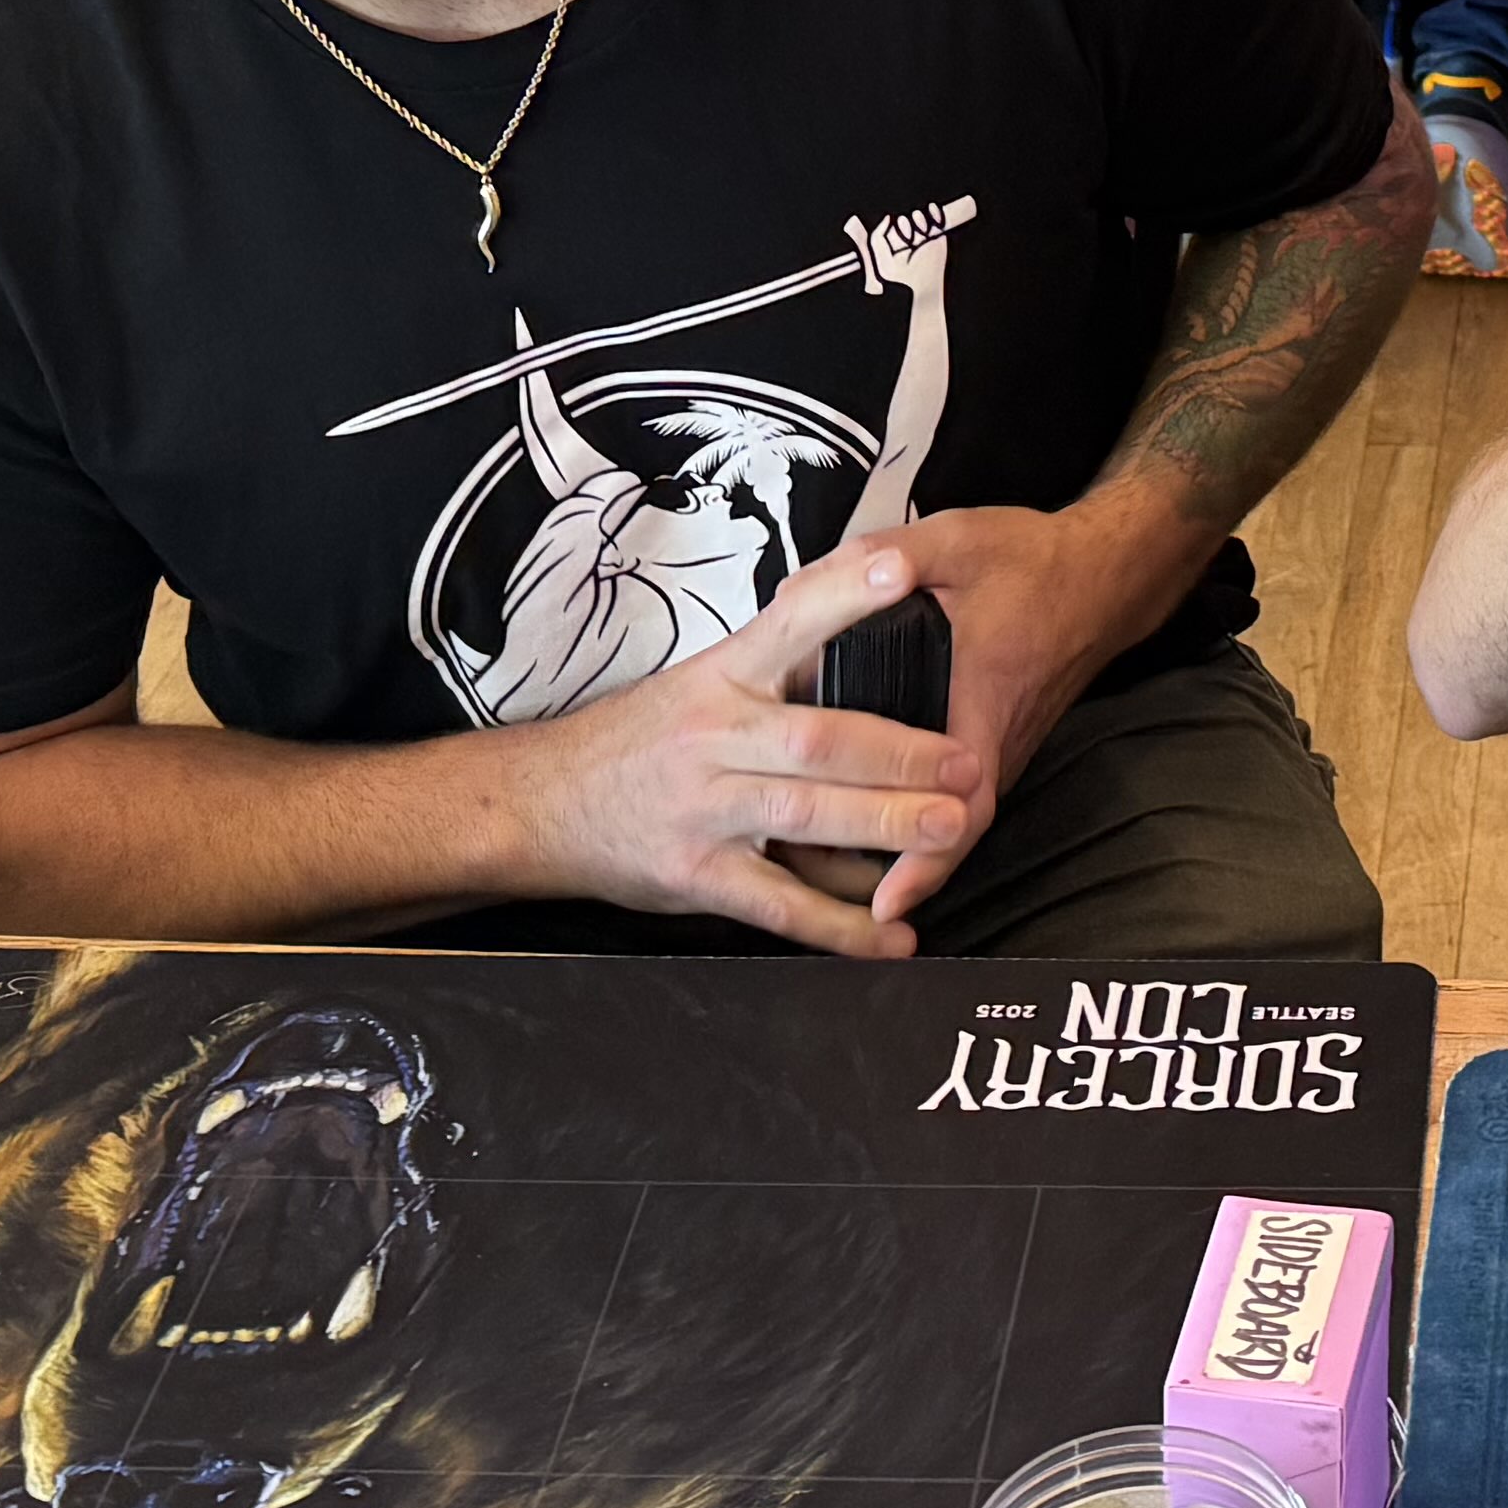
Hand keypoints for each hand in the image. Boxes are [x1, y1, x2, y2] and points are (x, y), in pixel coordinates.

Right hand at [498, 535, 987, 955]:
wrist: (540, 804)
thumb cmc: (637, 739)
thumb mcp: (699, 682)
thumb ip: (775, 671)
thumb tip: (865, 641)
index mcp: (721, 675)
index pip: (790, 622)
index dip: (845, 597)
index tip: (903, 569)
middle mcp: (715, 737)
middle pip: (817, 739)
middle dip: (900, 753)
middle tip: (968, 761)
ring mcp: (705, 810)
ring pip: (805, 818)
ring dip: (884, 827)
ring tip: (951, 830)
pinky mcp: (696, 877)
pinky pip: (779, 907)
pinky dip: (840, 929)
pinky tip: (893, 937)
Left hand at [870, 497, 1194, 925]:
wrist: (1104, 573)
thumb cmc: (1036, 562)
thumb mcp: (956, 541)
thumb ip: (874, 560)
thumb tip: (795, 592)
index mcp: (983, 698)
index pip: (960, 802)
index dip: (923, 862)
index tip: (882, 904)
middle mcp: (996, 740)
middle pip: (951, 833)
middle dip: (896, 879)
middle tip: (834, 910)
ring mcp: (1001, 747)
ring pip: (954, 821)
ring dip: (904, 853)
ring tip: (838, 877)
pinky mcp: (998, 741)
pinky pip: (958, 798)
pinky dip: (919, 821)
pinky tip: (873, 821)